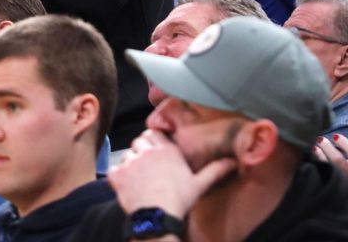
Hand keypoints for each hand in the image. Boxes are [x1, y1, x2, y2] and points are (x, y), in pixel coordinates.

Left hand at [109, 129, 235, 217]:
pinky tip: (127, 185)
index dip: (153, 140)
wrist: (158, 215)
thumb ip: (215, 170)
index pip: (153, 132)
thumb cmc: (180, 199)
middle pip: (139, 141)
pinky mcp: (118, 174)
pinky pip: (114, 169)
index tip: (156, 150)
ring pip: (127, 154)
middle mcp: (147, 151)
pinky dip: (118, 176)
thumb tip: (233, 162)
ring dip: (131, 163)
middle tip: (147, 164)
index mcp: (166, 149)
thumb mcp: (200, 184)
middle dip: (142, 149)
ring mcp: (131, 161)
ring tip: (138, 177)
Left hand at [315, 136, 347, 232]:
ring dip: (321, 158)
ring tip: (314, 147)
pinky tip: (313, 162)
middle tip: (320, 139)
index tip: (336, 136)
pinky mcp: (340, 194)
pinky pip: (328, 180)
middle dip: (328, 149)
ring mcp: (346, 188)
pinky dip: (321, 170)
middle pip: (339, 162)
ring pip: (331, 171)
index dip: (345, 144)